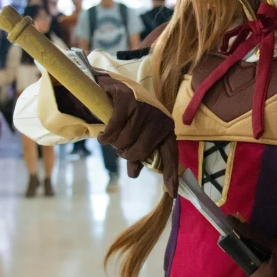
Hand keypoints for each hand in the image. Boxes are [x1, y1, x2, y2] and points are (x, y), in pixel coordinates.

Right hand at [96, 73, 178, 196]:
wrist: (114, 84)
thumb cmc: (129, 113)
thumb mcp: (137, 133)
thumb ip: (138, 153)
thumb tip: (134, 173)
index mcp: (166, 128)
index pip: (170, 155)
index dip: (171, 174)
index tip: (172, 193)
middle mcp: (158, 119)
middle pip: (140, 152)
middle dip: (126, 154)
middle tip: (120, 148)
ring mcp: (143, 110)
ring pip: (125, 142)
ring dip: (115, 143)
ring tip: (114, 134)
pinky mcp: (127, 101)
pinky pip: (113, 130)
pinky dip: (106, 136)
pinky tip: (104, 135)